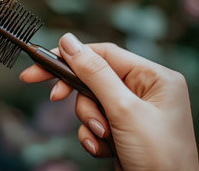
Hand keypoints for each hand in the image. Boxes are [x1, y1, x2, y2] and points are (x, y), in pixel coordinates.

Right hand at [20, 33, 198, 170]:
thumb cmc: (158, 156)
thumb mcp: (123, 110)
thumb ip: (94, 74)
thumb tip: (69, 42)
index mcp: (154, 77)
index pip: (104, 54)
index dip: (71, 57)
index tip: (41, 63)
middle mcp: (145, 90)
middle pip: (95, 79)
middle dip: (81, 98)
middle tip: (53, 98)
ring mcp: (133, 111)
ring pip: (92, 103)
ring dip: (90, 121)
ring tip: (102, 138)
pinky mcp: (123, 130)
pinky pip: (96, 122)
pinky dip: (93, 136)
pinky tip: (105, 150)